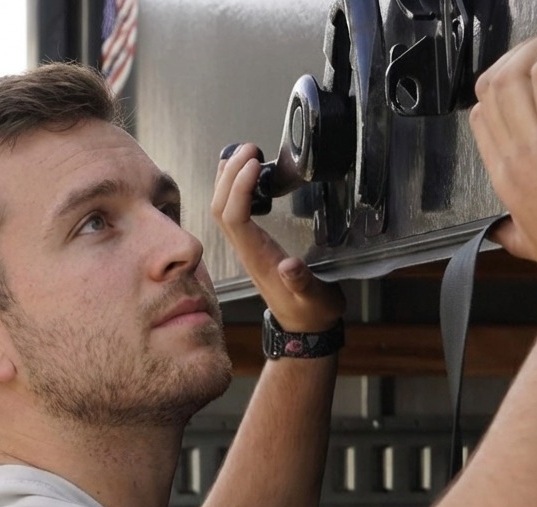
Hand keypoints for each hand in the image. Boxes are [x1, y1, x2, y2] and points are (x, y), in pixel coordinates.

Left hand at [211, 144, 345, 332]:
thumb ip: (303, 283)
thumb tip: (291, 267)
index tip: (254, 163)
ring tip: (243, 153)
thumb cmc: (311, 312)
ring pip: (222, 208)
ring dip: (228, 178)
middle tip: (249, 148)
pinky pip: (232, 212)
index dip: (238, 187)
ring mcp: (246, 246)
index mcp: (258, 257)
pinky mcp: (252, 244)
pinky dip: (234, 189)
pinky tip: (243, 175)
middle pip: (221, 207)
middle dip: (230, 174)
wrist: (304, 327)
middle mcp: (246, 249)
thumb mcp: (315, 299)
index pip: (234, 216)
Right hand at [470, 16, 536, 283]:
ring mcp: (533, 144)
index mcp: (503, 178)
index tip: (535, 75)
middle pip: (492, 85)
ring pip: (515, 71)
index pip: (481, 115)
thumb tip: (502, 231)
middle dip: (521, 54)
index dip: (503, 86)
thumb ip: (511, 232)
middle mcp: (510, 157)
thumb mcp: (527, 245)